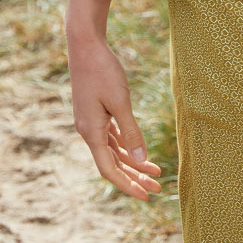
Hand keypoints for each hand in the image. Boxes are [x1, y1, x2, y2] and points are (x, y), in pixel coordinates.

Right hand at [67, 33, 162, 200]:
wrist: (85, 46)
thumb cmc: (103, 71)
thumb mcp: (120, 101)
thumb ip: (131, 131)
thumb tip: (141, 160)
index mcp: (91, 132)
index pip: (109, 169)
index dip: (127, 185)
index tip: (145, 196)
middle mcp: (88, 131)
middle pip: (113, 163)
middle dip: (135, 177)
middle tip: (157, 189)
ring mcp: (91, 122)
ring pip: (113, 150)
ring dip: (133, 163)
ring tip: (155, 173)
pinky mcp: (96, 112)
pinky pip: (112, 137)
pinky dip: (126, 145)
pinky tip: (139, 151)